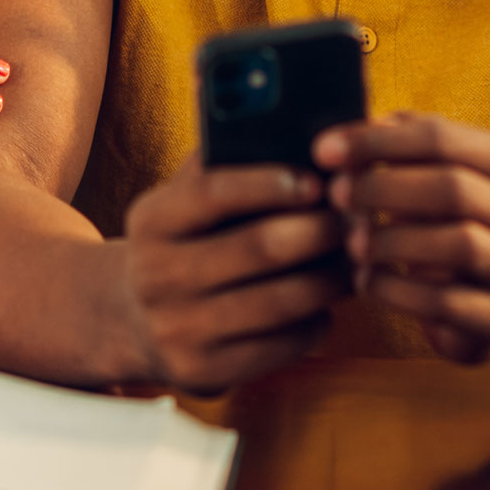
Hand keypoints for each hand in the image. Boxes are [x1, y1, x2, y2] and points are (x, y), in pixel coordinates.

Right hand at [122, 154, 348, 395]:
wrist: (132, 319)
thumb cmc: (182, 243)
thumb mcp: (180, 201)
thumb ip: (220, 163)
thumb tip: (278, 118)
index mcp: (152, 220)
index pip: (213, 193)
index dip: (269, 183)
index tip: (317, 179)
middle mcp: (157, 275)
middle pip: (260, 247)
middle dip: (320, 230)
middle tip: (356, 220)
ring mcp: (179, 328)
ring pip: (281, 300)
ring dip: (331, 277)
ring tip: (354, 259)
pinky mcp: (204, 372)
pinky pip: (283, 345)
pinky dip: (316, 321)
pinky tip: (325, 304)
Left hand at [316, 112, 489, 372]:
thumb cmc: (449, 220)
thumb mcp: (432, 175)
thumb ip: (394, 148)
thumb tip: (343, 141)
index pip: (439, 136)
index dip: (375, 141)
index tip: (323, 151)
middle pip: (452, 188)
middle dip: (383, 187)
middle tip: (337, 194)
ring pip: (460, 244)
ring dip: (392, 241)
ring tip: (353, 243)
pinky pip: (446, 301)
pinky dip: (395, 289)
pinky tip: (366, 280)